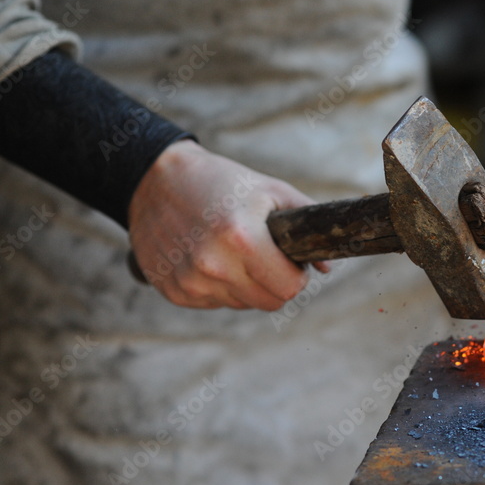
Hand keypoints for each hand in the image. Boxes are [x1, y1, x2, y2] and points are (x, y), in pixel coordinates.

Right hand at [127, 140, 321, 309]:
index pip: (289, 288)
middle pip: (268, 302)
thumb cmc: (222, 183)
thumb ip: (306, 222)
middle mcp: (213, 265)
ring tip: (231, 251)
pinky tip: (208, 257)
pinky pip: (213, 302)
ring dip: (245, 285)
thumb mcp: (271, 190)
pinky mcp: (173, 291)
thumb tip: (328, 267)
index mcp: (241, 238)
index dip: (296, 275)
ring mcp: (190, 281)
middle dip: (274, 283)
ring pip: (241, 304)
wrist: (156, 180)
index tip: (288, 260)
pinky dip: (218, 286)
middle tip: (264, 256)